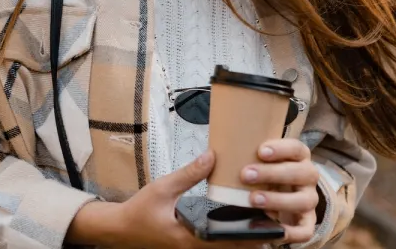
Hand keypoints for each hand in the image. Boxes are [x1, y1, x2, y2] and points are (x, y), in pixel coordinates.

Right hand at [70, 151, 272, 248]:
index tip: (268, 225)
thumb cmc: (139, 211)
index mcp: (189, 238)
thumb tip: (212, 156)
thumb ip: (189, 174)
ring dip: (242, 241)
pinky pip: (214, 247)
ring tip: (263, 226)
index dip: (249, 235)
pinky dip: (228, 239)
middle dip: (252, 240)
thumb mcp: (163, 188)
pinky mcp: (190, 247)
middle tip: (274, 226)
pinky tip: (239, 228)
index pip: (226, 241)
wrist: (121, 229)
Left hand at [241, 138, 321, 244]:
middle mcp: (307, 178)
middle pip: (303, 173)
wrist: (261, 203)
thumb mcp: (247, 163)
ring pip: (305, 201)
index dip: (282, 149)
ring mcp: (308, 200)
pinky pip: (306, 231)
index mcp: (296, 158)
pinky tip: (274, 229)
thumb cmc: (256, 176)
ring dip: (280, 200)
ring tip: (254, 199)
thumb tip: (208, 156)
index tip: (260, 151)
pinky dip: (292, 232)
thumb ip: (232, 158)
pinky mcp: (305, 223)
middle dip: (274, 173)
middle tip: (246, 174)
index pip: (298, 149)